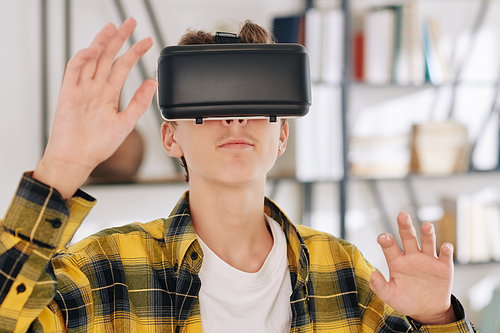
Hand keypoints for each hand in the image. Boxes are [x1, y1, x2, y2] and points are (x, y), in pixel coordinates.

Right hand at [33, 18, 157, 197]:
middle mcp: (96, 88)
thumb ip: (139, 102)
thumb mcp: (126, 123)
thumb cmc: (99, 145)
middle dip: (119, 39)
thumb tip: (153, 82)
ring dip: (101, 42)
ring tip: (114, 27)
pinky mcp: (68, 92)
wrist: (78, 159)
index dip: (135, 52)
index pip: (123, 66)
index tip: (148, 41)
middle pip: (108, 56)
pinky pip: (74, 70)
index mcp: (109, 94)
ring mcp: (82, 88)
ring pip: (92, 58)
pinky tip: (95, 49)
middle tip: (131, 22)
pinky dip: (83, 58)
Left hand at [369, 212, 456, 324]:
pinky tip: (445, 247)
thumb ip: (380, 287)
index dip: (386, 241)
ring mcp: (428, 260)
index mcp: (397, 261)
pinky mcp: (443, 267)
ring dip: (427, 233)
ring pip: (427, 242)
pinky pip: (445, 256)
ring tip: (426, 226)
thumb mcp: (391, 297)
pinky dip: (446, 250)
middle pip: (408, 237)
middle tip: (402, 215)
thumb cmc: (406, 300)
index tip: (383, 237)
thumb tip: (373, 275)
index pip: (390, 247)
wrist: (428, 310)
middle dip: (405, 226)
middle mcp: (412, 256)